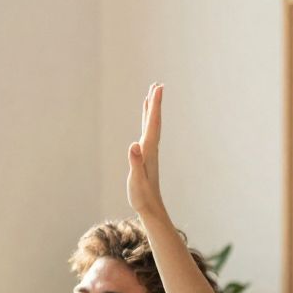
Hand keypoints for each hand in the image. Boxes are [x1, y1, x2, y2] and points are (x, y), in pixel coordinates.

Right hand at [125, 84, 167, 219]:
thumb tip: (134, 145)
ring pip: (151, 125)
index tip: (157, 88)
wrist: (151, 207)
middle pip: (154, 121)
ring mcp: (149, 152)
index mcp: (148, 150)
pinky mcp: (146, 156)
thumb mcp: (136, 179)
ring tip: (151, 96)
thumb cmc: (142, 195)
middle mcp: (151, 148)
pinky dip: (146, 122)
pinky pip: (147, 133)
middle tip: (156, 84)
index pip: (152, 123)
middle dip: (154, 102)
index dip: (154, 105)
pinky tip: (145, 119)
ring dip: (151, 110)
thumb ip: (135, 162)